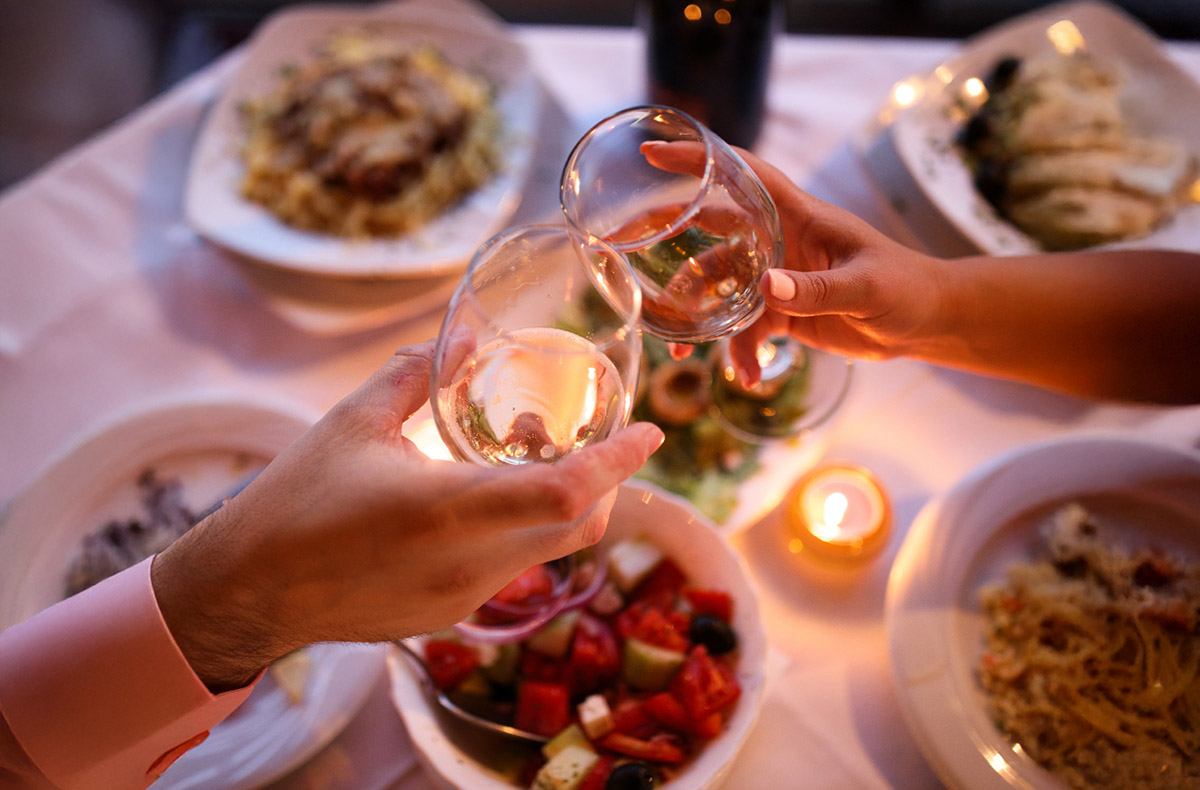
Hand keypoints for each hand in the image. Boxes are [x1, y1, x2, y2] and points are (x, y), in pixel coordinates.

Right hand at [152, 338, 663, 690]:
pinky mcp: (451, 617)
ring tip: (512, 453)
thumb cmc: (295, 499)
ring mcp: (463, 599)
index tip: (652, 433)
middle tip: (583, 437)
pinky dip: (522, 530)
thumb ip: (415, 373)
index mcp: (446, 509)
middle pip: (579, 526)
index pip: (567, 492)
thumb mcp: (352, 420)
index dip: (620, 462)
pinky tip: (482, 500)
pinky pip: (512, 569)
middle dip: (603, 481)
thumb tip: (465, 339)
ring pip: (548, 550)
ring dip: (557, 502)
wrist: (250, 592)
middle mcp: (468, 564)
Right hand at [640, 141, 945, 385]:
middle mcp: (781, 240)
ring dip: (704, 318)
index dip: (700, 161)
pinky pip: (747, 330)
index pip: (743, 175)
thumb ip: (815, 289)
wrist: (927, 323)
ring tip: (686, 352)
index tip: (655, 153)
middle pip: (715, 231)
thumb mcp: (865, 288)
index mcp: (799, 215)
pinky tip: (747, 376)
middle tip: (630, 248)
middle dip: (673, 240)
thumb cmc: (906, 288)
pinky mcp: (784, 311)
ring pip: (722, 290)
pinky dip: (741, 353)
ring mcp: (779, 276)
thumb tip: (766, 289)